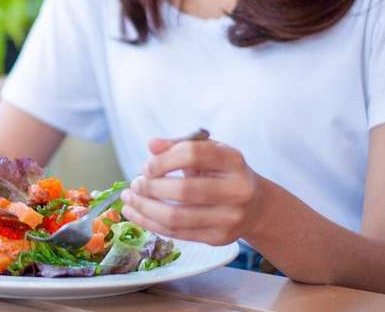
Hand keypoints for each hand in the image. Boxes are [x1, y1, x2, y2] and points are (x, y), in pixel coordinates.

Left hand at [120, 137, 264, 245]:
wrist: (255, 206)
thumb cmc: (222, 173)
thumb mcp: (207, 152)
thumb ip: (179, 145)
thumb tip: (152, 144)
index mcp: (233, 160)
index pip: (193, 155)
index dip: (163, 160)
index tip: (146, 166)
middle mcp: (237, 190)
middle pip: (184, 190)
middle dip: (151, 188)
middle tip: (135, 184)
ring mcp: (230, 217)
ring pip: (177, 217)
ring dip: (145, 208)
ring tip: (129, 200)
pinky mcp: (219, 238)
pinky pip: (177, 233)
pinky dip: (150, 223)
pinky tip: (135, 214)